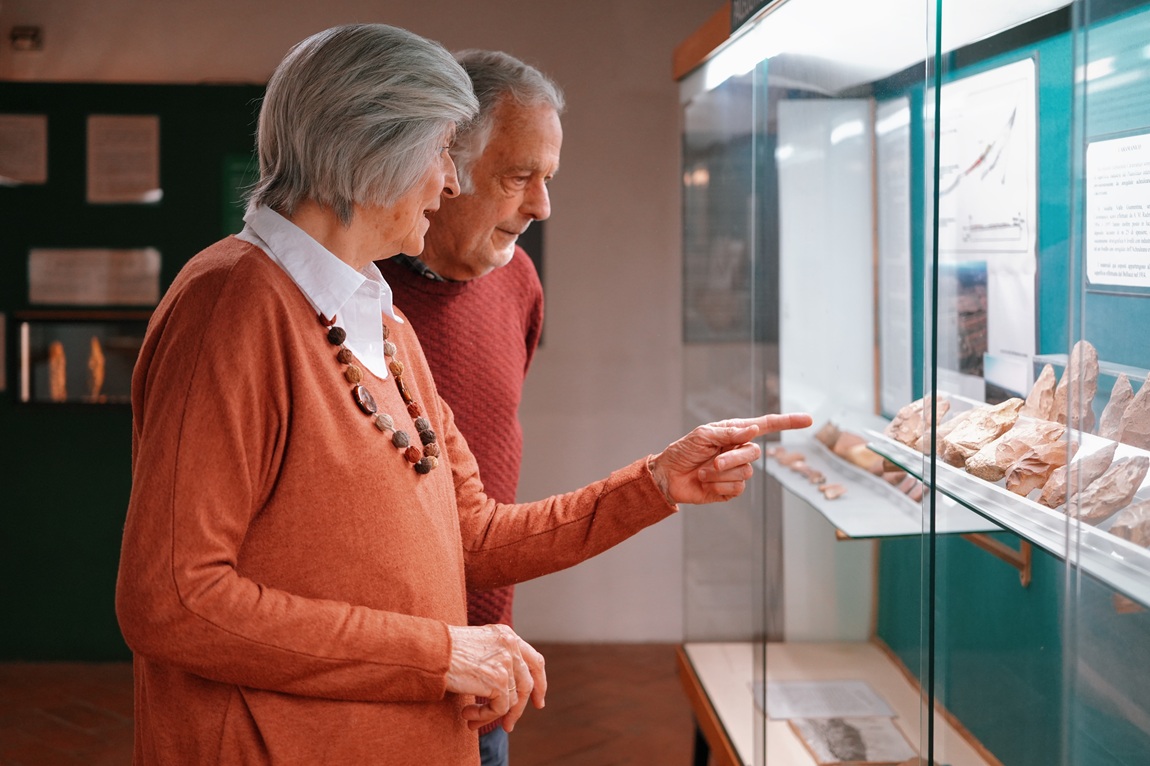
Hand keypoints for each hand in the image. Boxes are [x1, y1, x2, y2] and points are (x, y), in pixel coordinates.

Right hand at [445, 624, 546, 731]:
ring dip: (492, 716)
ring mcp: (506, 662)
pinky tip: (466, 714)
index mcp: (507, 635)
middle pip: (527, 684)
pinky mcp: (498, 680)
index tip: (538, 701)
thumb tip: (508, 689)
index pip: (534, 661)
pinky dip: (484, 716)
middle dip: (520, 708)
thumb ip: (496, 659)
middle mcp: (511, 646)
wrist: (430, 651)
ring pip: (512, 700)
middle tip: (509, 726)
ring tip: (472, 720)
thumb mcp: (478, 647)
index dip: (539, 682)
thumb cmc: (444, 650)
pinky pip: (500, 709)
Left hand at [649, 413, 812, 504]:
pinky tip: (707, 483)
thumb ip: (728, 433)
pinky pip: (736, 489)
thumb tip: (753, 429)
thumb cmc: (684, 451)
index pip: (766, 426)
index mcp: (735, 433)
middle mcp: (739, 451)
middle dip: (733, 458)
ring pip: (746, 473)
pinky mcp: (731, 489)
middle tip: (713, 461)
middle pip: (755, 453)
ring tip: (704, 472)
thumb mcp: (703, 436)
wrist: (668, 476)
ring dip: (721, 473)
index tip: (809, 420)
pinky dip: (718, 485)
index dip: (788, 422)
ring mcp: (736, 471)